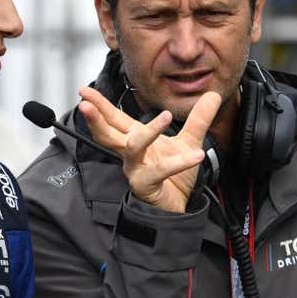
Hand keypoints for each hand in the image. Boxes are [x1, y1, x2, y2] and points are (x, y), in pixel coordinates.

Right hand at [78, 86, 220, 212]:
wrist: (179, 206)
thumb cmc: (175, 177)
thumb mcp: (189, 141)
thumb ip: (199, 118)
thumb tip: (212, 95)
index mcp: (135, 140)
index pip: (114, 119)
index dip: (99, 105)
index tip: (84, 91)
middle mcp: (131, 154)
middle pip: (108, 134)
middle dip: (97, 118)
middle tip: (85, 104)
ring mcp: (136, 169)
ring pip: (135, 148)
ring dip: (148, 132)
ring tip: (165, 117)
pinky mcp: (147, 185)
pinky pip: (162, 171)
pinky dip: (180, 162)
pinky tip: (197, 155)